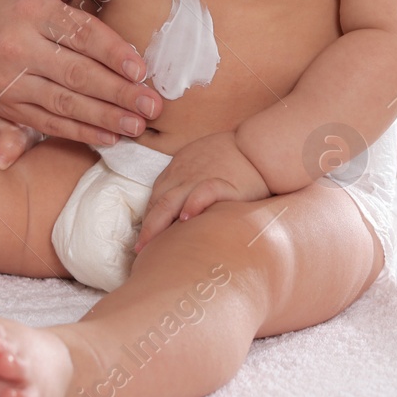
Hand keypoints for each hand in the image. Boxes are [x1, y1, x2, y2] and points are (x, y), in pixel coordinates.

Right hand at [0, 0, 162, 148]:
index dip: (112, 52)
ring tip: (137, 126)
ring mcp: (9, 82)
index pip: (78, 34)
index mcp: (31, 12)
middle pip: (74, 74)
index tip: (142, 70)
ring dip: (104, 118)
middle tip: (152, 105)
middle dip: (117, 92)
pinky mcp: (7, 108)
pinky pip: (48, 124)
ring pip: (63, 104)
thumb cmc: (16, 1)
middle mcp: (16, 48)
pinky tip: (110, 137)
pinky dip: (80, 133)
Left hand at [134, 132, 270, 252]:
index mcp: (177, 172)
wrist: (257, 145)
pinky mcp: (222, 182)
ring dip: (157, 224)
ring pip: (171, 201)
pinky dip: (192, 204)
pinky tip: (186, 219)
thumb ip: (186, 183)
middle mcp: (183, 175)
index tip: (144, 241)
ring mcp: (200, 178)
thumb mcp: (199, 163)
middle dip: (146, 228)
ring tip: (150, 246)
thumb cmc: (232, 157)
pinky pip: (203, 192)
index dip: (148, 221)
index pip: (156, 199)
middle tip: (138, 251)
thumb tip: (178, 213)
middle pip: (157, 203)